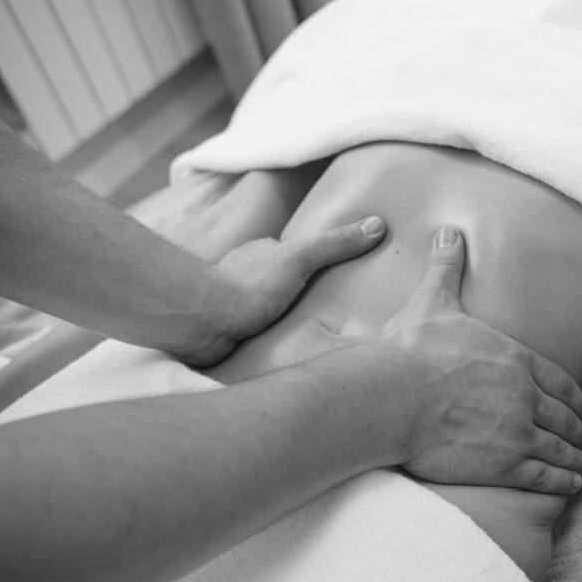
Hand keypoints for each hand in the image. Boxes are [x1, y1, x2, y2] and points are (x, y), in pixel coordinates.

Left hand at [184, 216, 386, 365]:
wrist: (204, 324)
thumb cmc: (249, 286)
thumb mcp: (301, 259)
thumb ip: (336, 245)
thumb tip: (378, 225)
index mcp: (262, 254)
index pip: (294, 255)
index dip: (314, 263)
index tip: (337, 277)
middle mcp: (246, 277)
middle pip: (282, 285)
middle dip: (299, 298)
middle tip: (332, 315)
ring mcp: (236, 307)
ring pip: (267, 313)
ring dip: (283, 324)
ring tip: (315, 341)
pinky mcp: (230, 337)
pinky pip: (256, 339)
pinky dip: (269, 345)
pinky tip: (286, 357)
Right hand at [385, 227, 581, 493]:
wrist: (393, 395)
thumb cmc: (411, 349)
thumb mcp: (434, 301)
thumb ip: (447, 269)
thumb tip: (448, 233)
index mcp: (515, 359)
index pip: (559, 381)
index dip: (575, 398)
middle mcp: (525, 396)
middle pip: (565, 417)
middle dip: (580, 430)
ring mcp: (517, 432)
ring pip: (560, 449)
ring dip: (577, 458)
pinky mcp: (502, 465)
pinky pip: (544, 477)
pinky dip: (563, 482)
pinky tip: (571, 486)